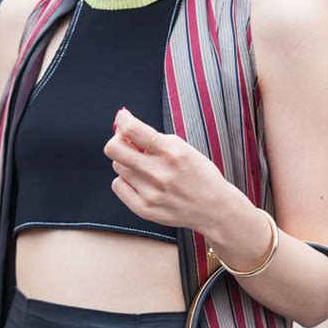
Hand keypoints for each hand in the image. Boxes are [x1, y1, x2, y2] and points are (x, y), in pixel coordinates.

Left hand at [103, 108, 236, 233]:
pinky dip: (126, 180)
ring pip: (117, 166)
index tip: (122, 118)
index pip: (132, 130)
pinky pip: (118, 185)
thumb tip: (122, 128)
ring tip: (145, 166)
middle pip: (114, 149)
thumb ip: (153, 138)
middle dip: (117, 140)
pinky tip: (142, 181)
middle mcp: (159, 172)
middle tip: (127, 142)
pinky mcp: (144, 209)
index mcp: (172, 151)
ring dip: (127, 162)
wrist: (213, 207)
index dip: (122, 120)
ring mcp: (150, 193)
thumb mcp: (182, 147)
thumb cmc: (197, 172)